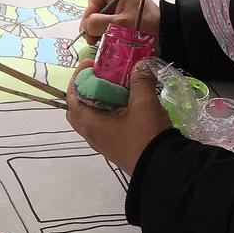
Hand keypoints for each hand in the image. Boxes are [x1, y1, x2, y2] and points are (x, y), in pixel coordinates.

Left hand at [66, 60, 171, 174]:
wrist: (161, 167)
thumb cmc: (147, 135)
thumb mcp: (145, 103)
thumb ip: (140, 81)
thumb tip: (139, 65)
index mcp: (90, 123)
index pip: (72, 97)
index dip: (78, 78)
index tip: (90, 65)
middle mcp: (90, 134)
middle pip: (77, 109)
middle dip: (84, 91)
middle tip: (98, 78)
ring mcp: (101, 143)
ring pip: (89, 119)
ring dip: (95, 103)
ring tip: (112, 90)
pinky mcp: (112, 148)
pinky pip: (100, 127)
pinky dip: (105, 113)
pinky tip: (123, 106)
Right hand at [79, 0, 160, 44]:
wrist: (167, 37)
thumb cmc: (144, 27)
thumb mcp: (118, 25)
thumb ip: (97, 23)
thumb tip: (84, 26)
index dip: (89, 9)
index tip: (88, 25)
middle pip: (98, 6)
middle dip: (92, 22)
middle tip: (90, 37)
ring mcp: (124, 8)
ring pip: (103, 17)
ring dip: (97, 29)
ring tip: (96, 41)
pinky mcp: (126, 19)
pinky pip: (110, 23)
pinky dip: (105, 32)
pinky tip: (104, 40)